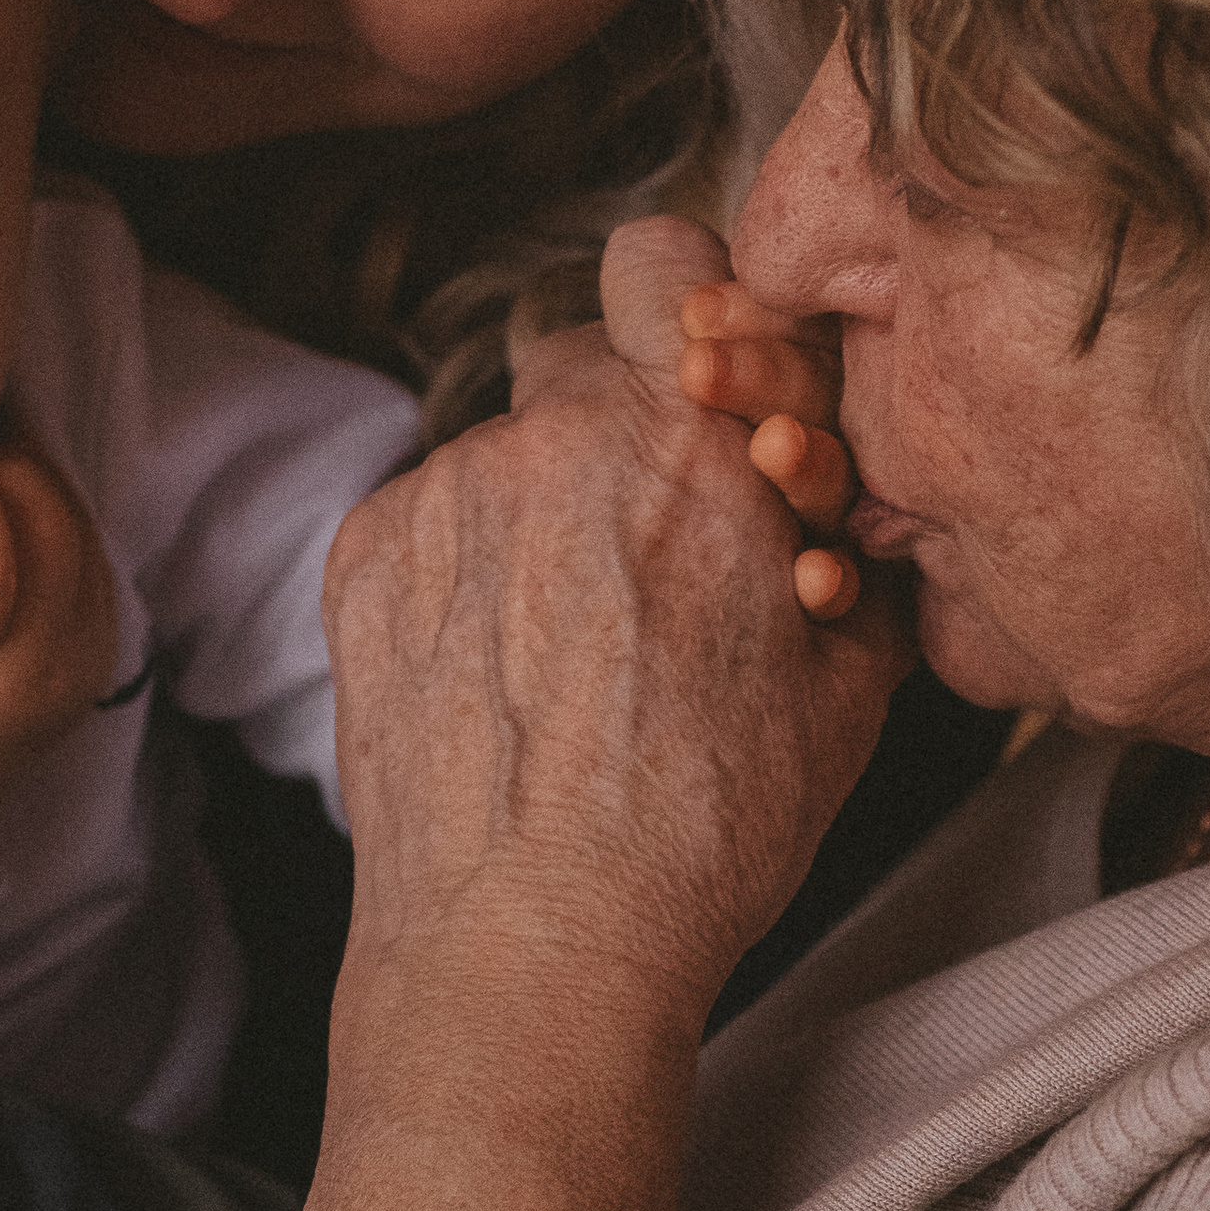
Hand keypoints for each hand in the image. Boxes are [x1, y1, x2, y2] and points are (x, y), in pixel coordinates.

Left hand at [325, 214, 908, 1060]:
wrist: (530, 950)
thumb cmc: (700, 836)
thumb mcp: (847, 687)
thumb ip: (842, 545)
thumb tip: (834, 498)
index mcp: (694, 440)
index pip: (672, 260)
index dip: (692, 322)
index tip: (700, 393)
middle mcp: (555, 433)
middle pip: (580, 360)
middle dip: (617, 430)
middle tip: (645, 552)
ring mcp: (444, 491)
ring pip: (501, 448)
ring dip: (536, 511)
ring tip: (565, 650)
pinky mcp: (363, 553)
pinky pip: (428, 518)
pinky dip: (462, 573)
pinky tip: (498, 677)